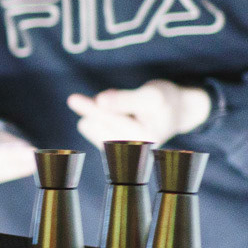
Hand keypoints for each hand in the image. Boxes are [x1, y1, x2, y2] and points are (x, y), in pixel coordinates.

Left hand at [67, 81, 210, 149]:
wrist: (175, 112)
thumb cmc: (164, 100)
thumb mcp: (151, 96)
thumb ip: (126, 99)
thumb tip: (100, 101)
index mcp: (145, 138)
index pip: (112, 119)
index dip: (93, 107)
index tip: (72, 99)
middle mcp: (133, 151)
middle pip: (99, 124)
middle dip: (93, 109)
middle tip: (77, 98)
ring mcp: (122, 151)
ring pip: (93, 127)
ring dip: (99, 111)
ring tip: (119, 106)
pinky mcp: (113, 149)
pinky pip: (93, 129)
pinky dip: (99, 117)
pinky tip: (114, 114)